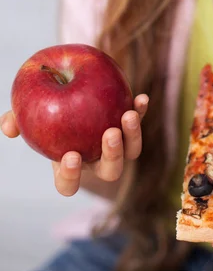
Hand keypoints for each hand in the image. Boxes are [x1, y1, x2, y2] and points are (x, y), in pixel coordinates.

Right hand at [0, 94, 148, 196]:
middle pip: (109, 171)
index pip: (69, 183)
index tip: (70, 156)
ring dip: (132, 136)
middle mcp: (95, 159)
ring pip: (130, 153)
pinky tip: (141, 99)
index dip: (71, 176)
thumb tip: (8, 126)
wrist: (71, 87)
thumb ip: (17, 119)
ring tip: (127, 115)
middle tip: (109, 135)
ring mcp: (116, 145)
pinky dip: (141, 112)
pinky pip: (138, 122)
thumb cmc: (46, 106)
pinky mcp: (130, 126)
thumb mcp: (28, 112)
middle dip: (111, 156)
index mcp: (69, 163)